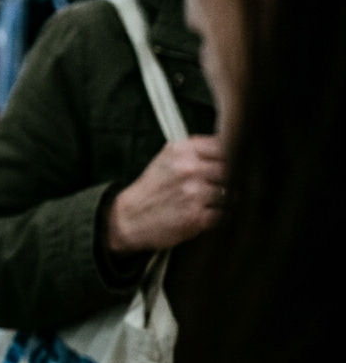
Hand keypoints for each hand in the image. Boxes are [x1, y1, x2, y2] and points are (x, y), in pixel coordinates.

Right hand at [106, 135, 224, 254]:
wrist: (130, 217)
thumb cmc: (152, 189)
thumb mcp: (167, 158)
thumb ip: (196, 150)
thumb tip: (230, 146)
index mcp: (181, 150)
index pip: (224, 145)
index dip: (231, 154)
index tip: (232, 160)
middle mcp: (189, 169)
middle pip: (232, 169)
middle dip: (231, 177)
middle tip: (223, 183)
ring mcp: (195, 193)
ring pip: (232, 192)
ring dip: (226, 198)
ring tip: (212, 200)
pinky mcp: (198, 216)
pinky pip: (225, 213)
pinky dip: (219, 214)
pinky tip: (206, 213)